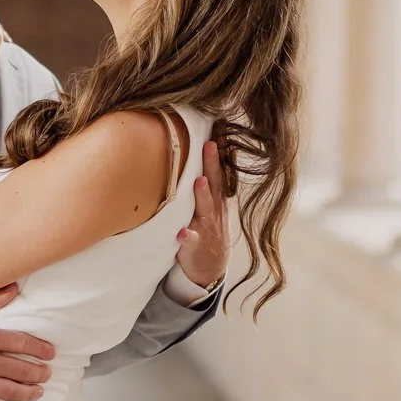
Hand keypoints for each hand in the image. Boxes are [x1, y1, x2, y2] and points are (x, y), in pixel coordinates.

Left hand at [173, 139, 231, 291]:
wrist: (211, 268)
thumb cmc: (206, 228)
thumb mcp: (212, 205)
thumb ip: (208, 183)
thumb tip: (205, 153)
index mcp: (215, 200)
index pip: (219, 172)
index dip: (219, 154)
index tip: (218, 132)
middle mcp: (212, 210)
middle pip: (214, 184)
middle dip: (212, 165)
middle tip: (209, 145)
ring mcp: (205, 227)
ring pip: (204, 209)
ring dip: (203, 195)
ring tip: (200, 181)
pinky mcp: (194, 246)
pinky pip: (190, 241)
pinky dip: (186, 236)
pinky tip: (181, 232)